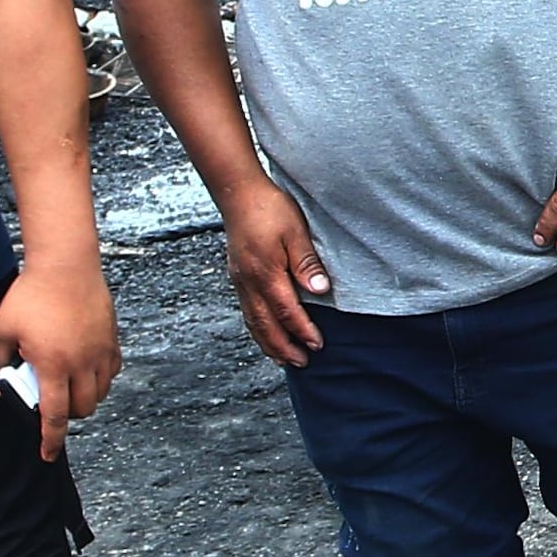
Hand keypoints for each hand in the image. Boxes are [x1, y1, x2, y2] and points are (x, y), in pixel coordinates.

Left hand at [0, 255, 118, 460]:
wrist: (65, 263)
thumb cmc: (31, 294)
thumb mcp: (4, 330)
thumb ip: (0, 364)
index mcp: (52, 365)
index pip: (54, 416)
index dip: (51, 440)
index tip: (47, 455)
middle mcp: (81, 363)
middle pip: (82, 410)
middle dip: (68, 416)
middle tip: (52, 403)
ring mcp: (100, 352)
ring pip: (100, 394)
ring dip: (84, 398)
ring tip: (68, 385)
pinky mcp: (112, 339)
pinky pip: (112, 372)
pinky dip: (100, 379)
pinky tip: (85, 368)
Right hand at [217, 180, 332, 369]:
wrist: (238, 193)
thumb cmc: (269, 208)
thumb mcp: (296, 231)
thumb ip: (306, 263)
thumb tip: (320, 292)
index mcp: (266, 273)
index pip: (287, 311)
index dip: (302, 331)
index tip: (317, 345)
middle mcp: (249, 282)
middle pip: (265, 325)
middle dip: (283, 347)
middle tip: (301, 362)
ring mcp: (240, 281)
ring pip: (252, 322)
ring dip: (268, 343)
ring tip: (283, 358)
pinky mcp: (237, 277)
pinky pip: (246, 311)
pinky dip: (256, 329)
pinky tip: (265, 333)